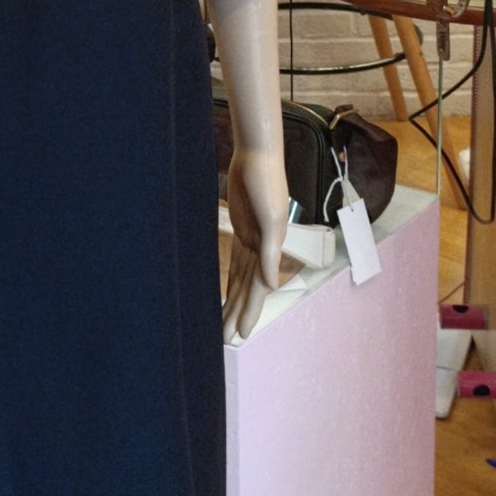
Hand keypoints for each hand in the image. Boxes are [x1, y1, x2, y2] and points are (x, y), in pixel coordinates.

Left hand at [222, 145, 287, 343]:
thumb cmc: (266, 182)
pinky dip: (232, 278)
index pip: (258, 289)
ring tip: (223, 322)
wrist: (256, 156)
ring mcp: (251, 240)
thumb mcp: (272, 218)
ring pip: (241, 278)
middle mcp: (261, 249)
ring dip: (234, 300)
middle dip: (238, 312)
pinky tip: (226, 292)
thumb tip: (271, 284)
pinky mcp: (242, 229)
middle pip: (248, 289)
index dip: (251, 311)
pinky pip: (237, 262)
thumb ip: (272, 252)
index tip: (242, 334)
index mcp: (270, 248)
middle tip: (225, 339)